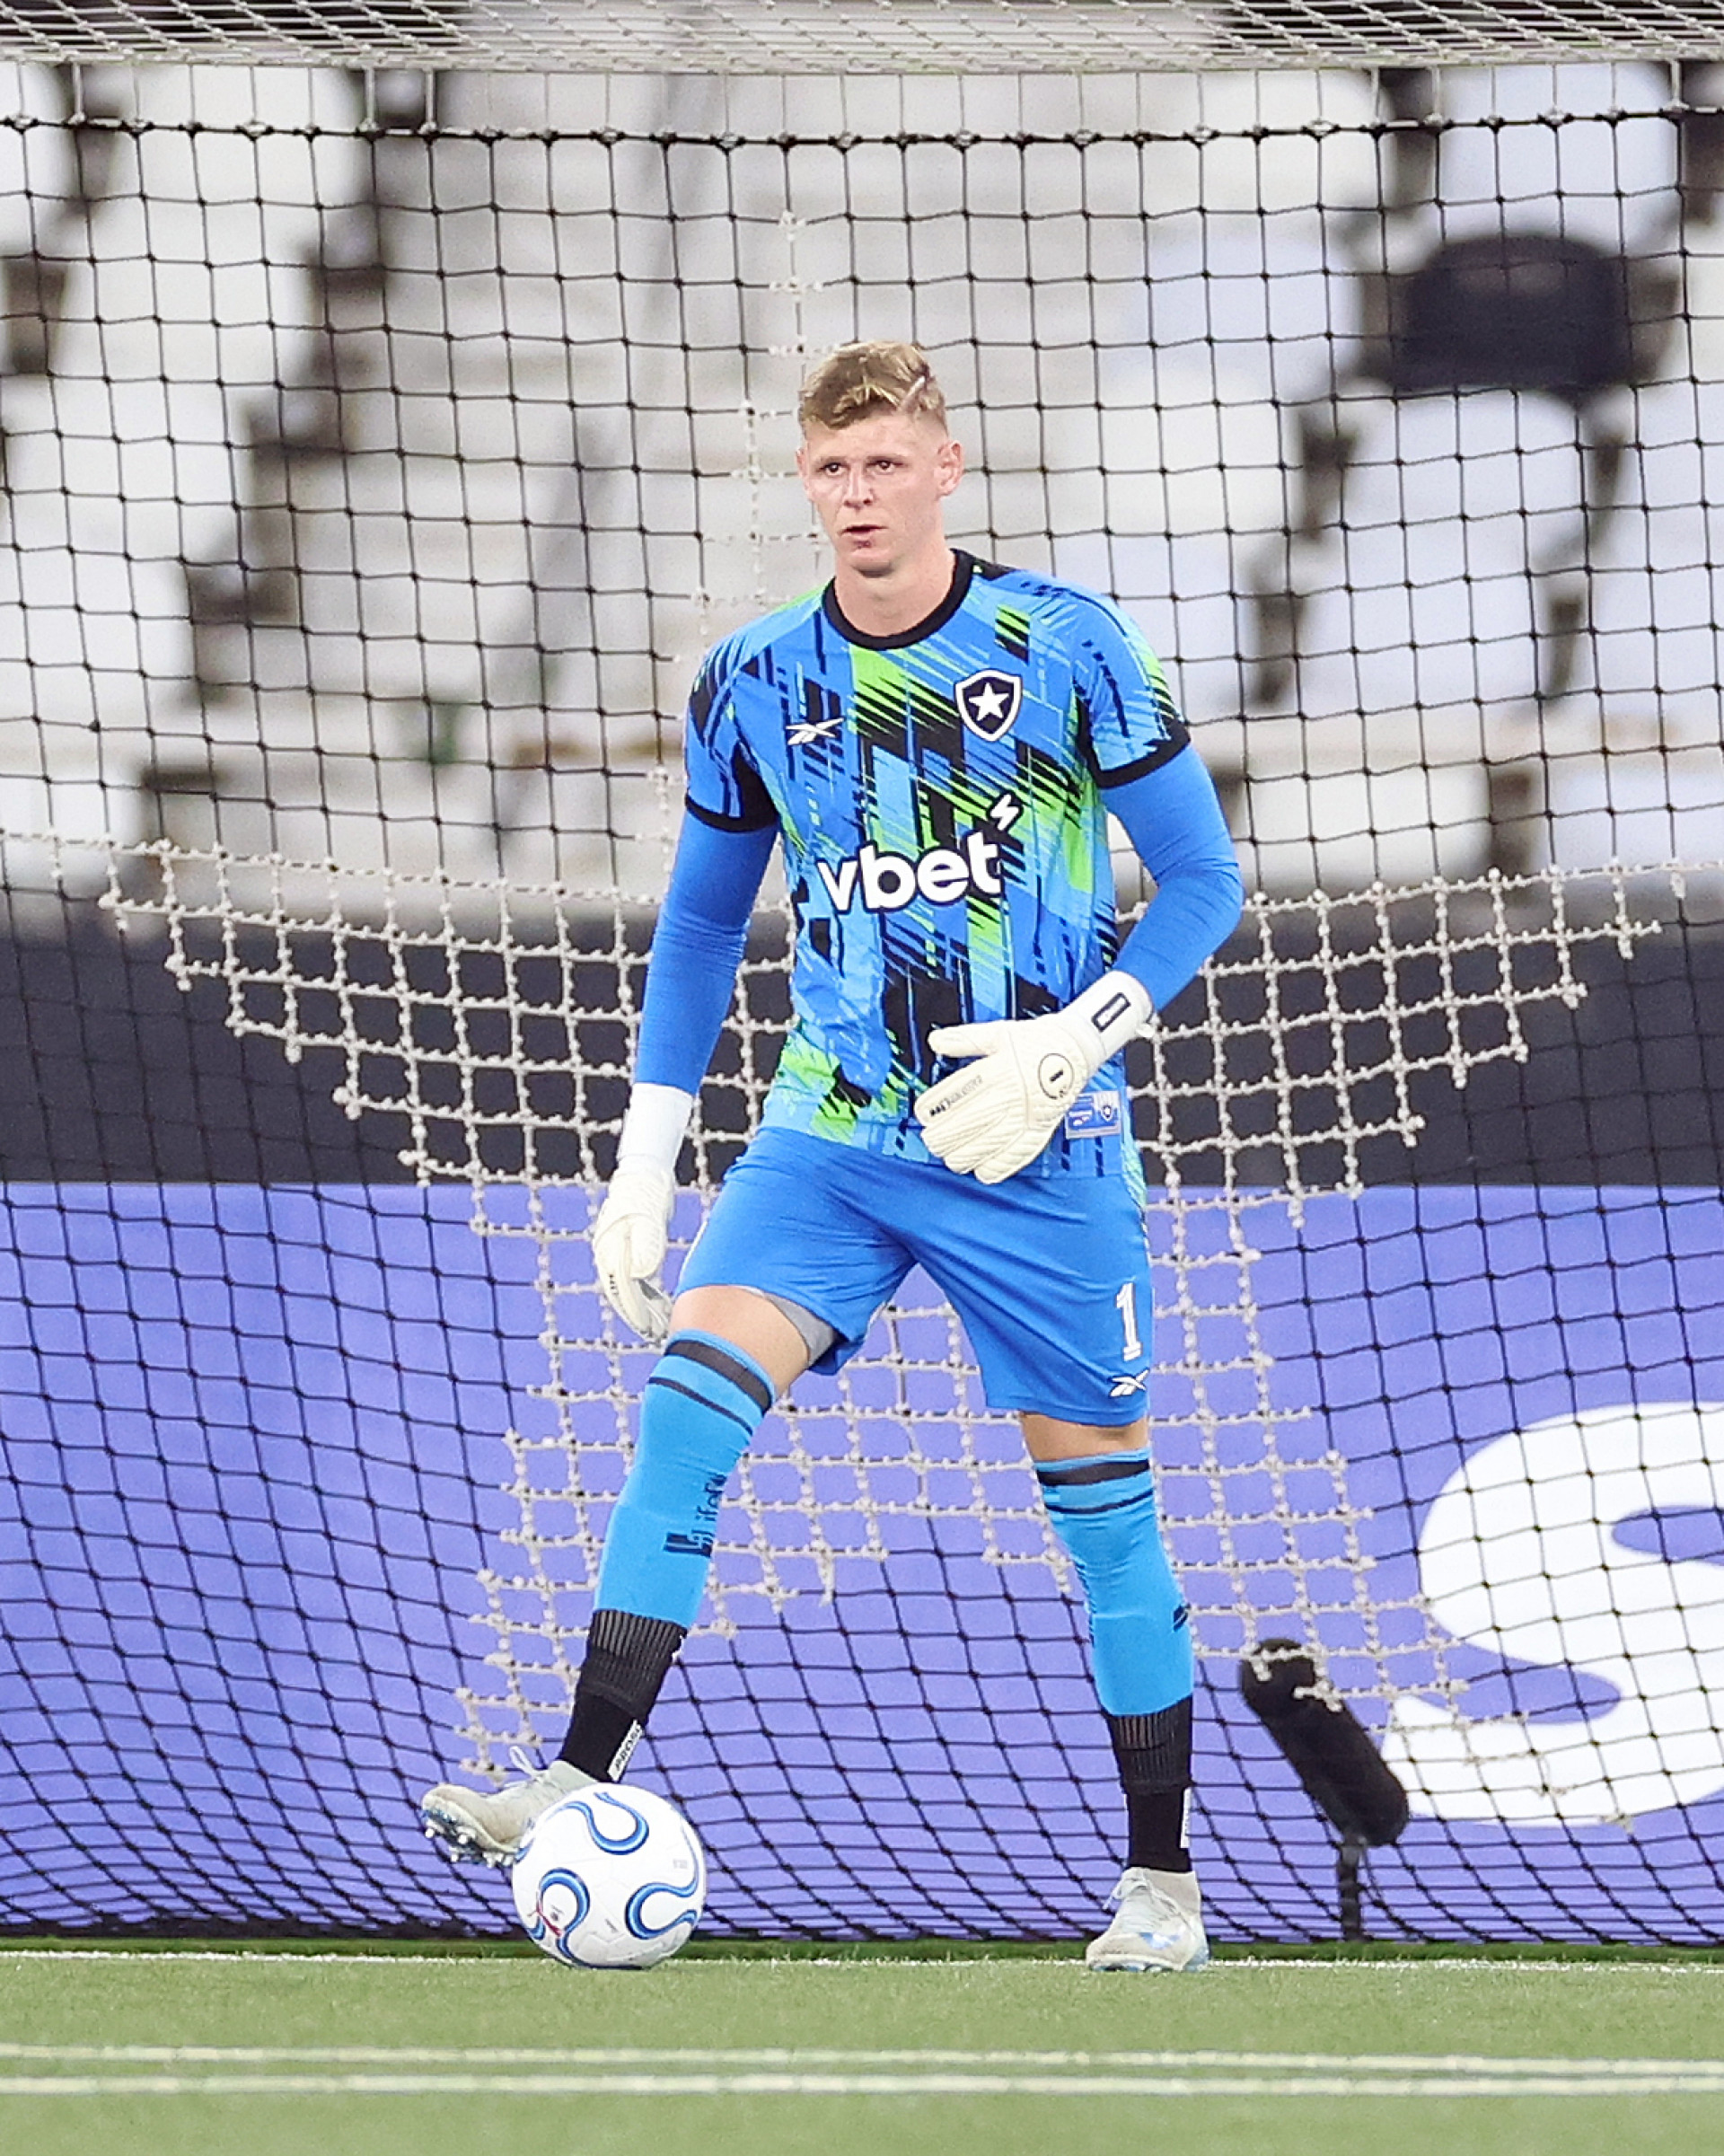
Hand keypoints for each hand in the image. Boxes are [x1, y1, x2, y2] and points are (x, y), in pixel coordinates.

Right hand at [591, 1161, 675, 1340]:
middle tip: (655, 1333)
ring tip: (657, 1324)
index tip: (650, 1328)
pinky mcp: (624, 1250)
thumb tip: (642, 1272)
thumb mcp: (647, 1219)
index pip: (623, 1288)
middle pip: (621, 1292)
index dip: (636, 1311)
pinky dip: (643, 1293)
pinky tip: (657, 1303)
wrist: (642, 1176)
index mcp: (611, 1250)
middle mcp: (608, 1255)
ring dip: (640, 1306)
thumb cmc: (646, 1196)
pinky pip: (631, 1279)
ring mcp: (614, 1253)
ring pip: (625, 1288)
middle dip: (637, 1315)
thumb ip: (645, 1245)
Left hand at [914, 972, 1150, 1183]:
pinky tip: (981, 1171)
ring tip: (951, 1159)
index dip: (938, 1105)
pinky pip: (1019, 1153)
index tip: (922, 1114)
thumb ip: (965, 1039)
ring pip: (992, 1142)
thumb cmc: (1035, 1042)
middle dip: (946, 1136)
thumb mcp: (998, 1032)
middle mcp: (1013, 1093)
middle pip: (973, 1121)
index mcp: (1000, 1068)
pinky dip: (999, 1166)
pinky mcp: (1042, 1128)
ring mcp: (1028, 1114)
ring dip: (967, 1155)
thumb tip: (936, 1041)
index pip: (962, 1090)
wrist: (1077, 1049)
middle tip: (931, 1141)